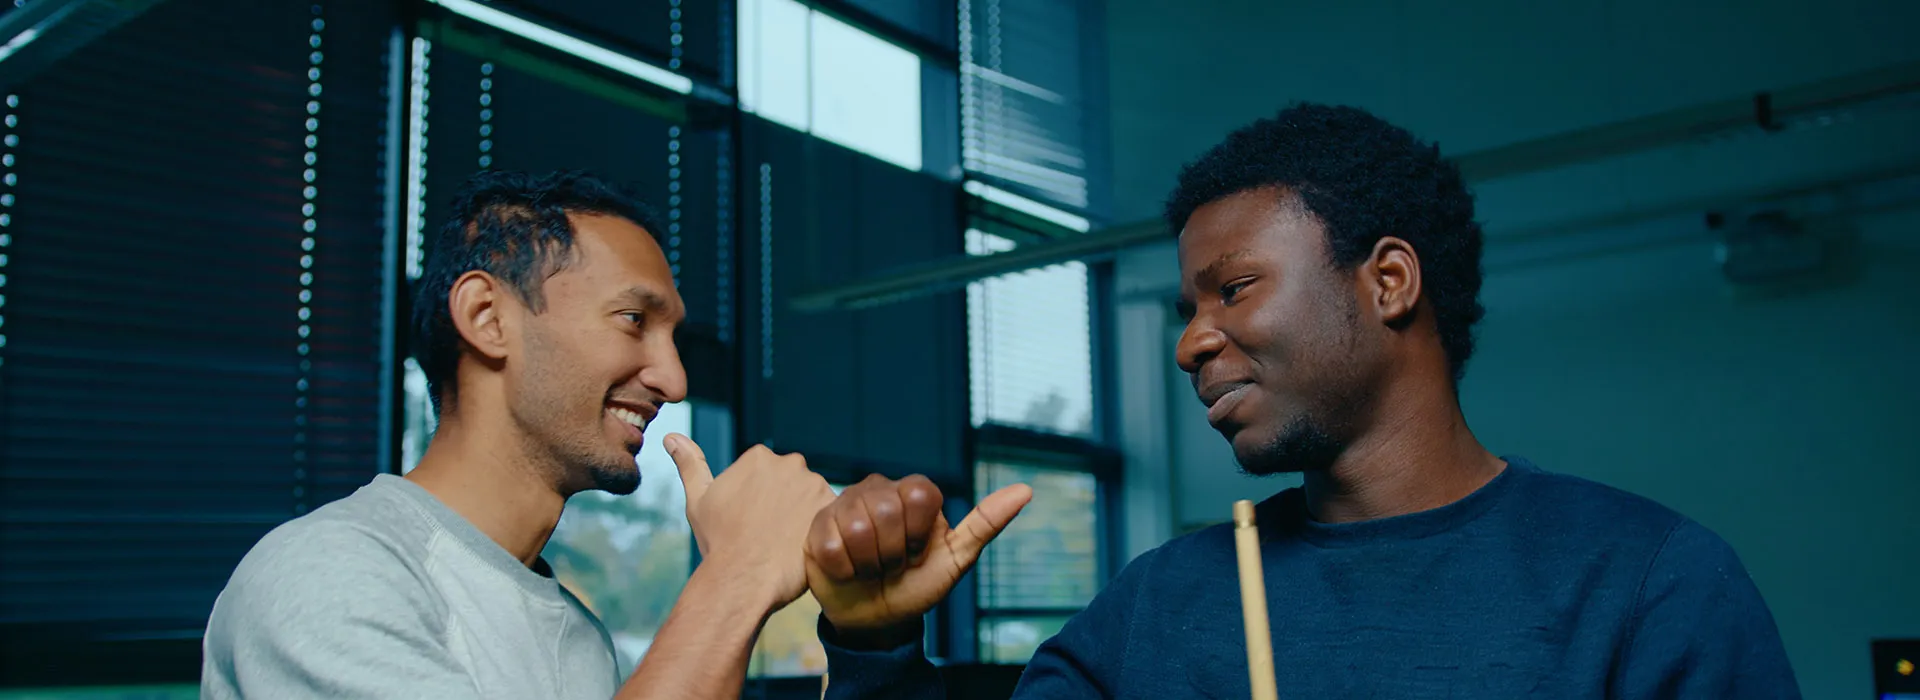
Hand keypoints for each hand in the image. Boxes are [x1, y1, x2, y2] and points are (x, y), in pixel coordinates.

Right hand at [667, 434, 834, 612]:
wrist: (743, 579)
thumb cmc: (718, 542)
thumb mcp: (698, 500)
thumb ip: (689, 464)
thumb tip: (671, 436)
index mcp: (758, 457)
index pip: (767, 473)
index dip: (760, 500)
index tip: (752, 521)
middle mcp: (790, 462)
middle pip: (793, 482)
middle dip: (785, 503)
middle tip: (771, 534)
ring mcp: (814, 484)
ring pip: (812, 498)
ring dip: (804, 514)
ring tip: (787, 542)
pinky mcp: (831, 508)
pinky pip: (830, 515)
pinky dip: (819, 528)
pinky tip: (802, 546)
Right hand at [805, 474, 1031, 642]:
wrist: (878, 618)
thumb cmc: (919, 585)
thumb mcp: (956, 559)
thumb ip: (987, 523)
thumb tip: (1026, 490)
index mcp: (914, 492)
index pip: (919, 496)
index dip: (919, 534)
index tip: (919, 552)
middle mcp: (879, 489)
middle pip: (887, 511)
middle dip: (893, 553)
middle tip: (892, 565)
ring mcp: (845, 504)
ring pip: (857, 527)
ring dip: (869, 563)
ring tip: (871, 568)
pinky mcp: (817, 526)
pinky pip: (831, 545)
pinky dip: (845, 569)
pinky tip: (849, 570)